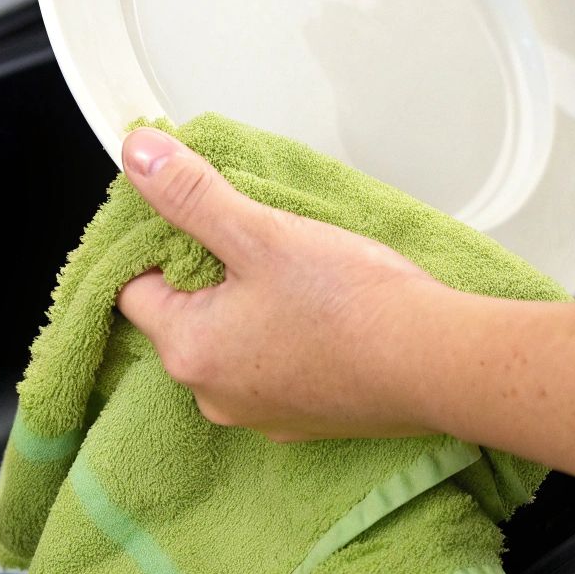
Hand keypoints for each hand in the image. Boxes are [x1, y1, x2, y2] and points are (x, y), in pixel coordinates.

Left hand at [115, 126, 574, 502]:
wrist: (438, 363)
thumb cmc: (353, 303)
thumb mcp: (260, 231)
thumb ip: (191, 193)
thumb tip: (137, 154)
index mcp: (188, 350)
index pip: (136, 287)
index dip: (162, 242)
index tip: (198, 214)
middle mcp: (213, 394)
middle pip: (184, 315)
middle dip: (212, 272)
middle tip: (255, 235)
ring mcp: (260, 414)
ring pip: (232, 340)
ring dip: (251, 304)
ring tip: (296, 270)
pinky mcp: (305, 419)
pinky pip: (274, 366)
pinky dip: (289, 336)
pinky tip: (324, 309)